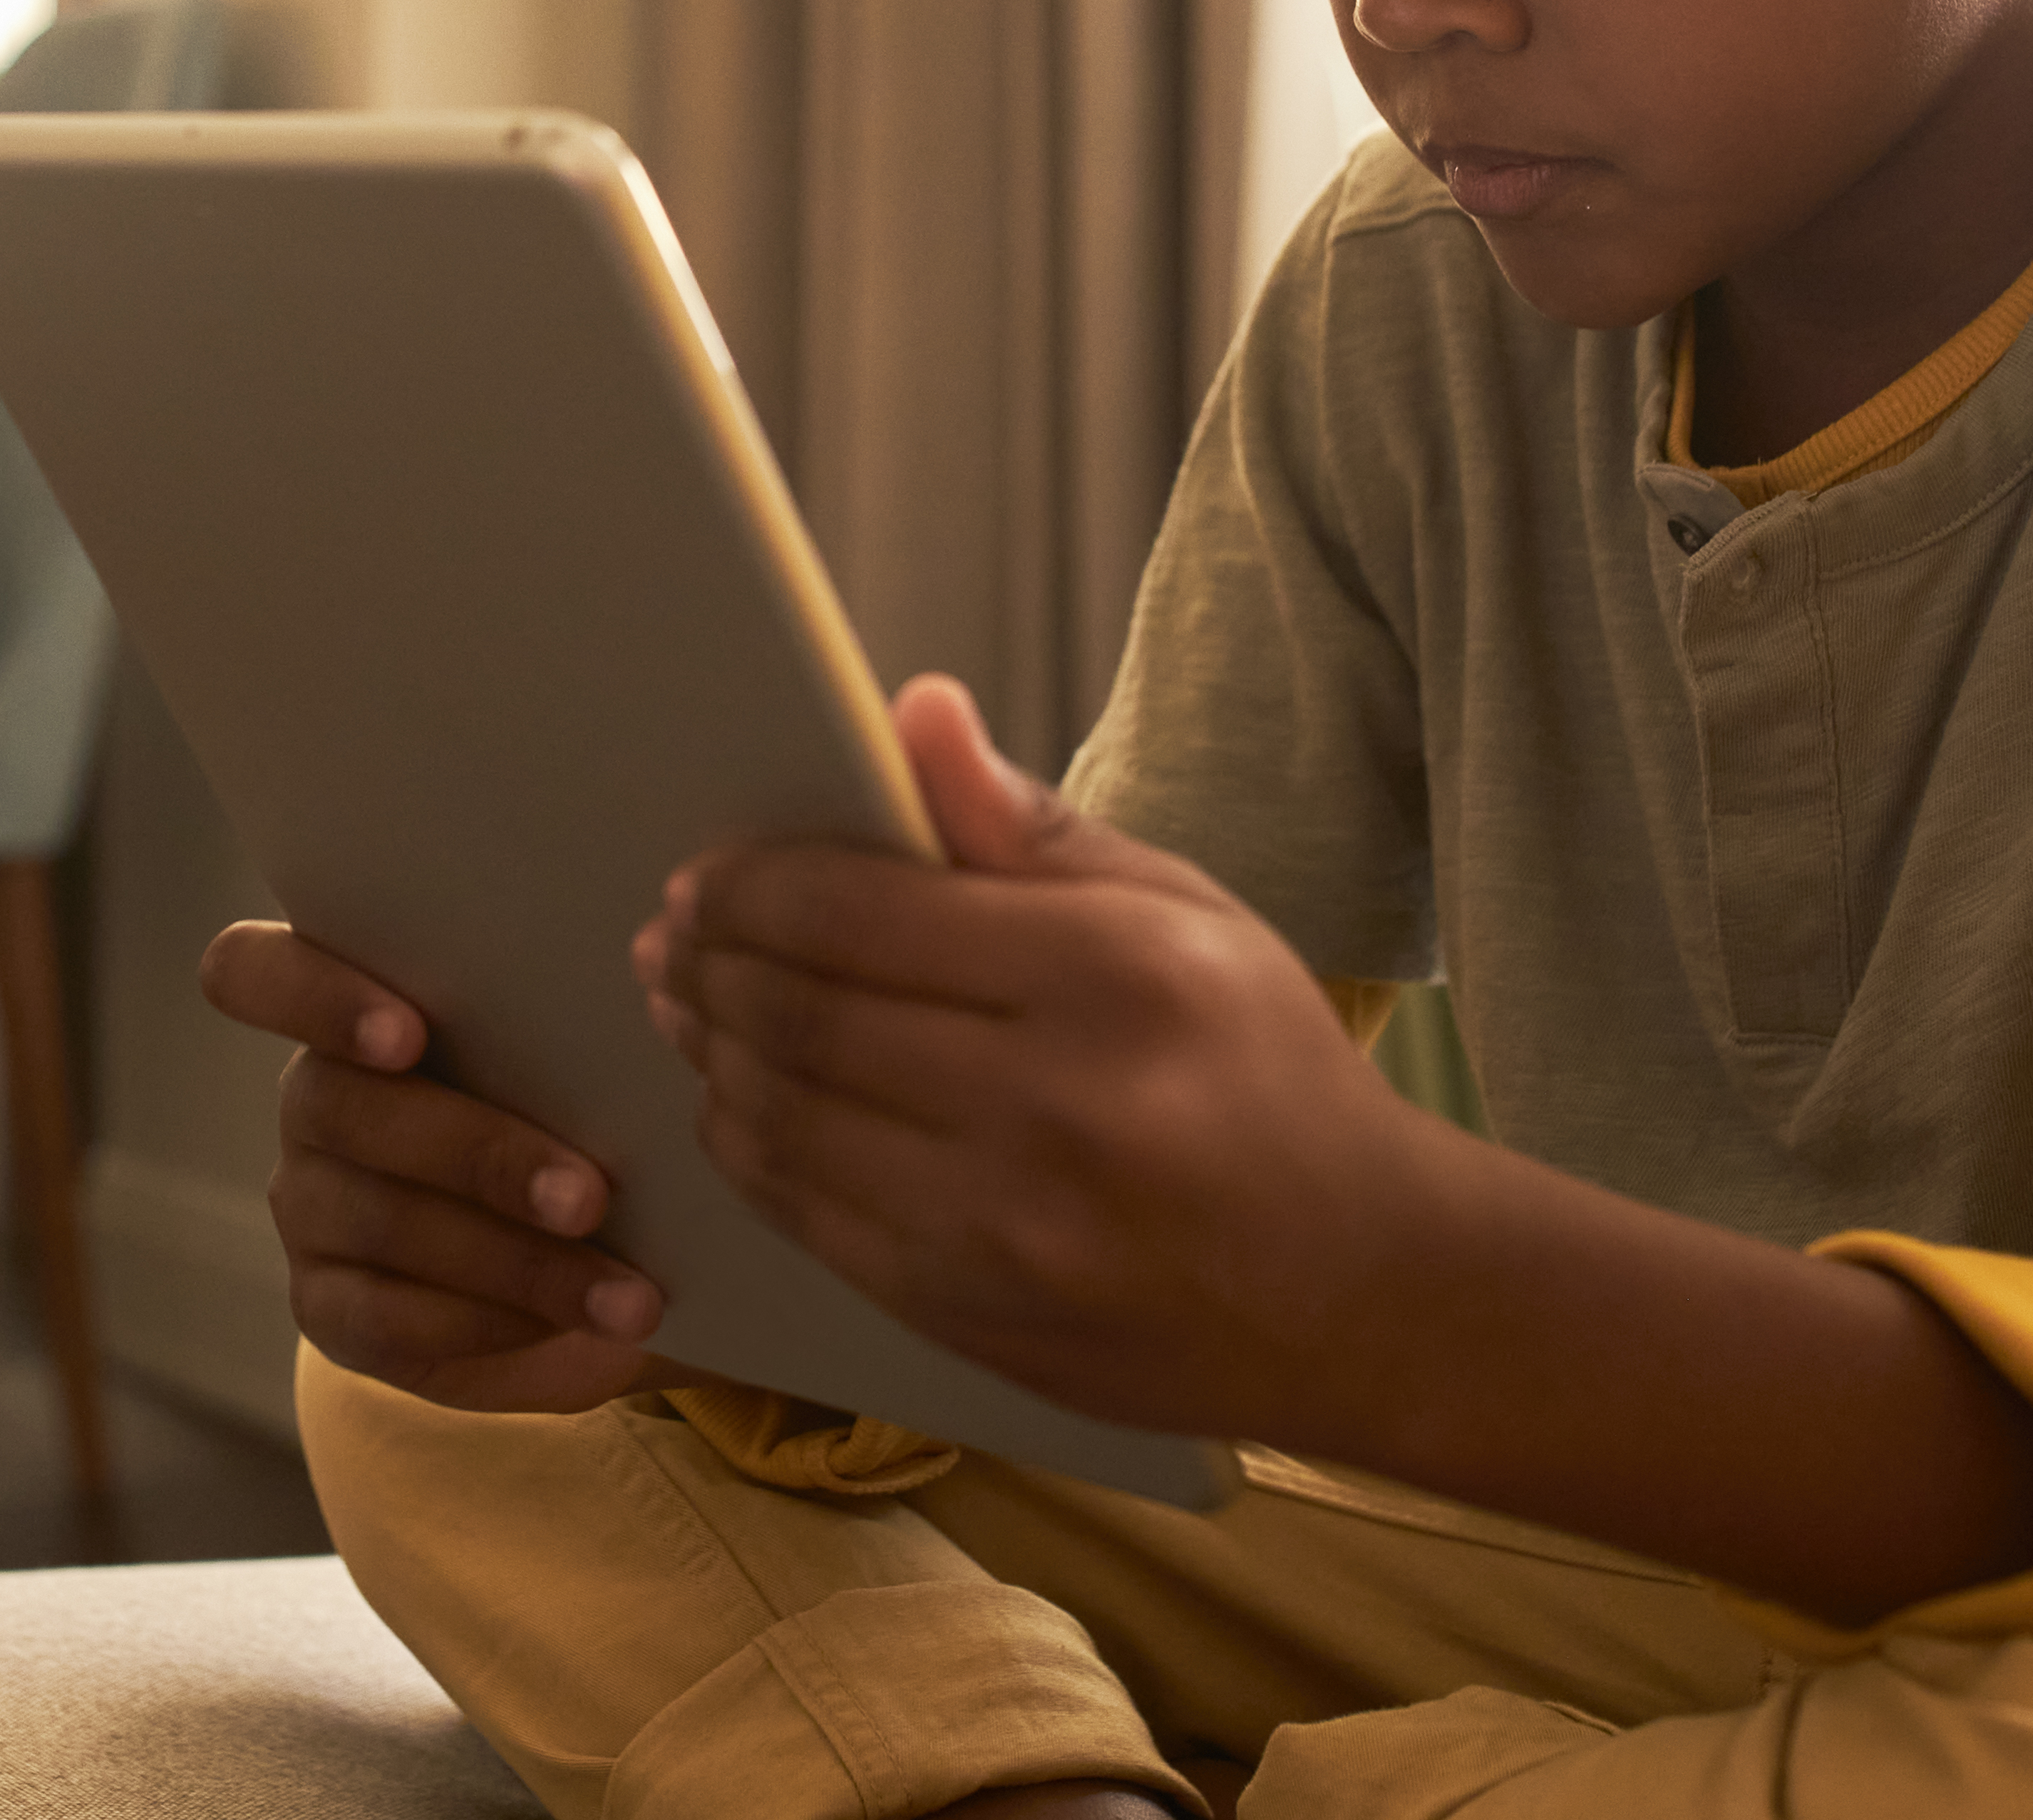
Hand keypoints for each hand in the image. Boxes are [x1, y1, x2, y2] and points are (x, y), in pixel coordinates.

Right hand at [201, 919, 686, 1413]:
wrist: (578, 1260)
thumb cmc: (577, 1119)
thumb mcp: (572, 1065)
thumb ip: (562, 1025)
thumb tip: (636, 1014)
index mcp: (348, 1007)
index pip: (252, 973)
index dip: (313, 995)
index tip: (408, 1032)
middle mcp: (311, 1101)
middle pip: (344, 1109)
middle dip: (478, 1154)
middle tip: (589, 1196)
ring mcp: (308, 1208)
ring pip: (382, 1222)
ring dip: (515, 1260)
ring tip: (624, 1294)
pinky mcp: (326, 1308)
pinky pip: (387, 1318)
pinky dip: (492, 1322)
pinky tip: (574, 1328)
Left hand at [633, 675, 1431, 1445]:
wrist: (1363, 1290)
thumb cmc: (1265, 1070)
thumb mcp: (1183, 912)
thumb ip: (1028, 827)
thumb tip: (910, 711)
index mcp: (1111, 978)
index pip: (859, 912)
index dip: (753, 885)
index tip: (707, 872)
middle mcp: (1055, 1109)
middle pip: (802, 1019)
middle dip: (709, 966)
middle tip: (669, 933)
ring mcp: (1007, 1232)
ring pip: (786, 1126)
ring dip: (712, 1057)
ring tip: (690, 1006)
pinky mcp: (974, 1320)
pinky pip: (811, 1223)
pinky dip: (753, 1154)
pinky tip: (739, 1105)